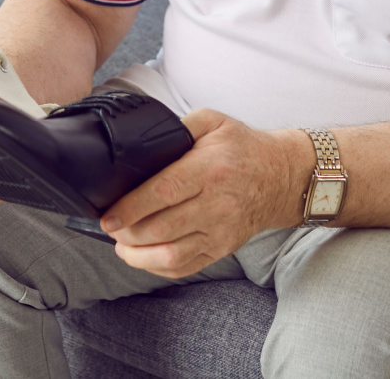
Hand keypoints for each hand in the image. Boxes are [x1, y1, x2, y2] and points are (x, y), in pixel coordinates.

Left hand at [99, 109, 308, 278]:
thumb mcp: (214, 121)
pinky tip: (144, 257)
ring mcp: (220, 231)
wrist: (281, 177)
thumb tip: (144, 139)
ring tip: (122, 246)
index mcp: (210, 169)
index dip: (131, 208)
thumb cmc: (243, 147)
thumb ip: (179, 126)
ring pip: (172, 254)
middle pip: (162, 228)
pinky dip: (159, 267)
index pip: (164, 193)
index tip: (108, 217)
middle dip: (128, 233)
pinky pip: (186, 267)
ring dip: (139, 255)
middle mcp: (216, 204)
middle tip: (111, 228)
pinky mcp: (223, 248)